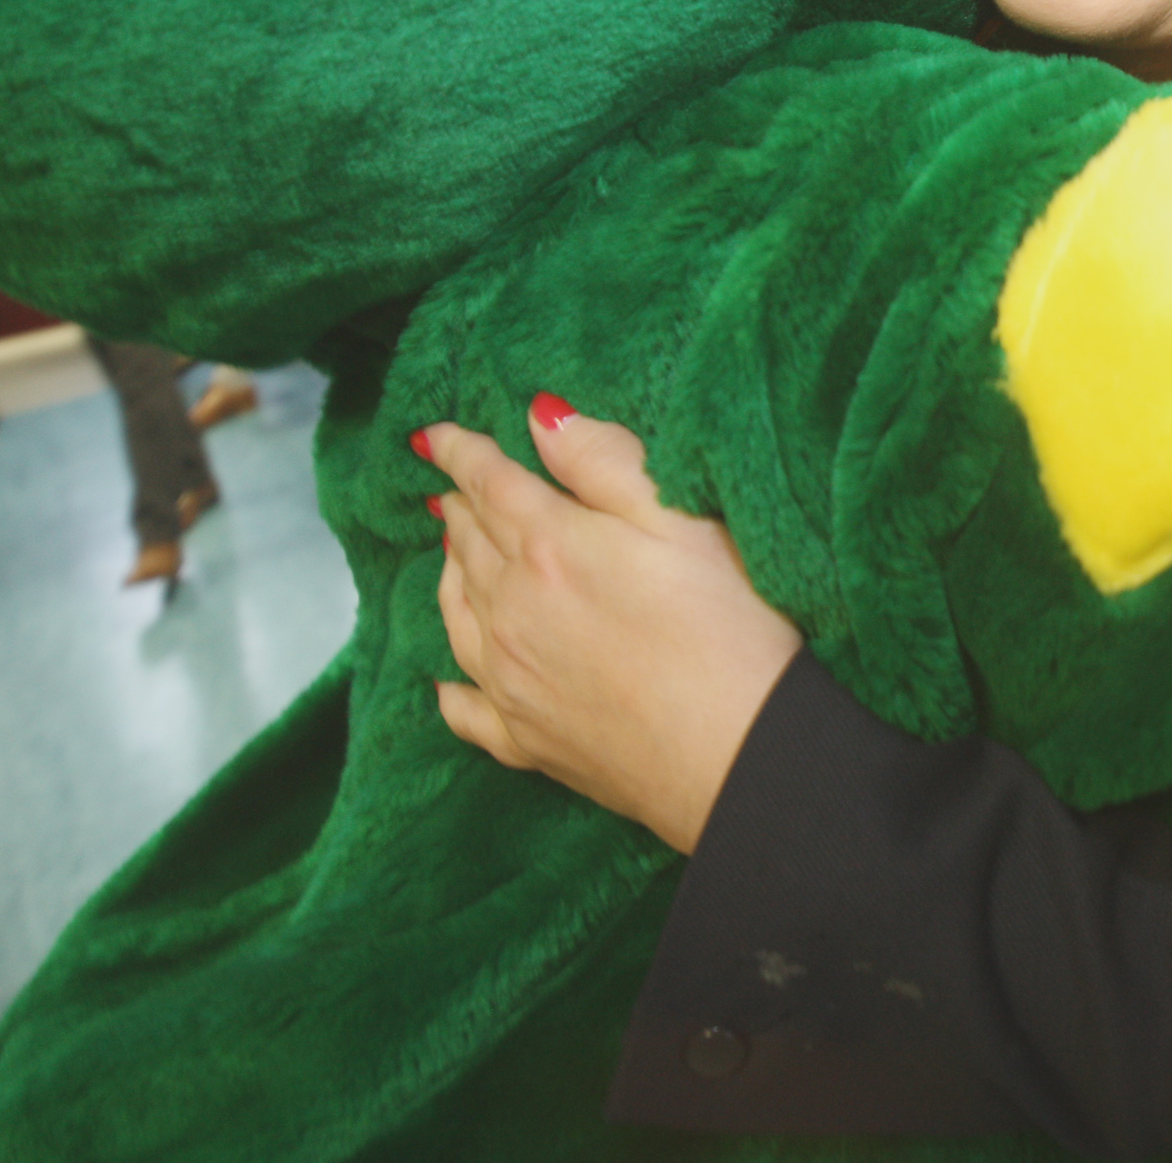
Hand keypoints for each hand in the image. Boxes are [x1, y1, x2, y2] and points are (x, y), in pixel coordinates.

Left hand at [422, 397, 801, 854]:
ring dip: (449, 573)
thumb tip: (539, 415)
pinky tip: (446, 679)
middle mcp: (509, 609)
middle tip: (455, 485)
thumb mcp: (683, 519)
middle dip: (459, 506)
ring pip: (454, 612)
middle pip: (467, 543)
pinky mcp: (523, 741)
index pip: (489, 482)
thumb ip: (605, 461)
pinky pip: (463, 707)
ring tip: (452, 551)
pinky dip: (449, 683)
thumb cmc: (729, 629)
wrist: (735, 757)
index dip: (461, 451)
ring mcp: (508, 680)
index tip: (435, 435)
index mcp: (549, 546)